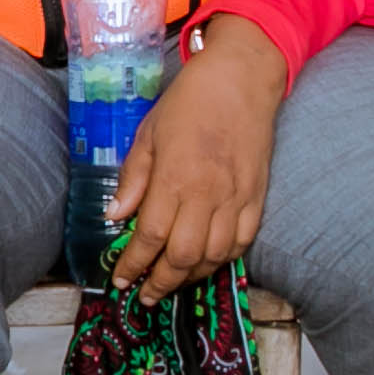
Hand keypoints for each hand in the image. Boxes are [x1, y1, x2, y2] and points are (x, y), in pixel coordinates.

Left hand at [107, 17, 285, 298]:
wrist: (242, 80)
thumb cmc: (188, 103)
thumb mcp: (147, 134)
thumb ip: (133, 178)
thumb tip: (115, 216)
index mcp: (175, 179)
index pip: (150, 236)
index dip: (134, 264)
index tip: (121, 279)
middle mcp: (208, 195)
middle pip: (183, 256)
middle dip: (161, 282)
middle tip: (146, 294)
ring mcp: (237, 199)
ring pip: (215, 256)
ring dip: (191, 276)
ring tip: (171, 283)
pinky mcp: (258, 198)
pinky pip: (243, 243)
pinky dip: (223, 260)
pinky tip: (206, 263)